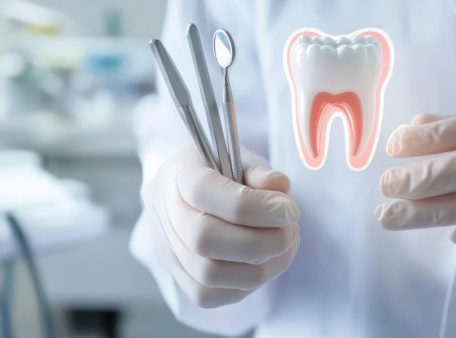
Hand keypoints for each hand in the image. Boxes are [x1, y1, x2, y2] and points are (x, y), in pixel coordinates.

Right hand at [141, 147, 299, 307]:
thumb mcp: (238, 159)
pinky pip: (210, 295)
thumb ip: (258, 172)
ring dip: (260, 267)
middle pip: (204, 239)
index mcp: (178, 175)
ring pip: (209, 274)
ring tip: (285, 246)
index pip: (205, 191)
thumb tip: (279, 188)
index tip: (290, 210)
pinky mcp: (178, 278)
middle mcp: (165, 214)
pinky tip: (266, 263)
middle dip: (261, 241)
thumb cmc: (218, 174)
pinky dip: (246, 285)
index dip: (254, 205)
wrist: (183, 195)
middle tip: (290, 230)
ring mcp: (167, 250)